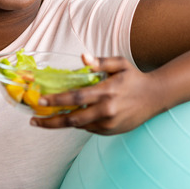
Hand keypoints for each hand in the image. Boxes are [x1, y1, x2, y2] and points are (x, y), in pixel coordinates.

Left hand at [30, 55, 166, 134]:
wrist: (156, 97)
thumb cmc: (134, 78)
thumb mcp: (119, 63)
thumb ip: (100, 62)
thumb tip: (82, 57)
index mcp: (107, 92)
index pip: (76, 98)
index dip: (56, 100)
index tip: (40, 100)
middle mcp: (107, 111)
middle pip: (73, 119)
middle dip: (50, 121)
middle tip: (34, 120)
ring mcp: (109, 124)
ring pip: (79, 126)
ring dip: (62, 122)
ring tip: (46, 119)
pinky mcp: (111, 131)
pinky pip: (89, 129)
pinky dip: (79, 123)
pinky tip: (71, 117)